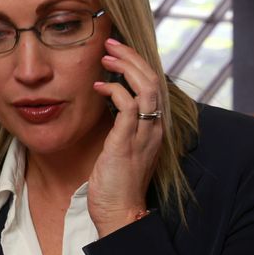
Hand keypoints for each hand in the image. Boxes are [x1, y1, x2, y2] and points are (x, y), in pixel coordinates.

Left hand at [88, 38, 163, 236]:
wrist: (119, 212)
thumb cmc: (115, 182)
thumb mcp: (120, 146)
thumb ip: (120, 124)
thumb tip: (108, 101)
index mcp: (153, 126)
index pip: (153, 85)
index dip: (138, 63)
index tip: (117, 50)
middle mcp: (154, 127)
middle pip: (154, 79)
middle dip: (133, 57)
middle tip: (111, 42)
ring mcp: (144, 134)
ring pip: (147, 87)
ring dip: (126, 66)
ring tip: (106, 54)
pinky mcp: (128, 142)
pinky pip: (129, 106)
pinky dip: (115, 90)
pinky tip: (99, 85)